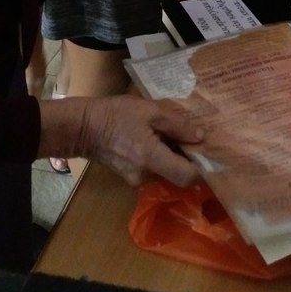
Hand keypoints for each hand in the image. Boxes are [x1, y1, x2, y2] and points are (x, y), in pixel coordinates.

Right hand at [38, 94, 203, 186]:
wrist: (84, 127)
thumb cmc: (117, 114)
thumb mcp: (150, 111)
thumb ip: (177, 124)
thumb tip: (201, 137)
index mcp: (152, 159)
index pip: (187, 177)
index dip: (201, 168)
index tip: (207, 152)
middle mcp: (145, 176)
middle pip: (177, 175)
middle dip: (186, 158)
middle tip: (190, 136)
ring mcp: (136, 180)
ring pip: (165, 172)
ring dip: (171, 156)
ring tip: (169, 133)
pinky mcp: (130, 177)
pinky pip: (153, 170)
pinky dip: (159, 158)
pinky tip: (154, 139)